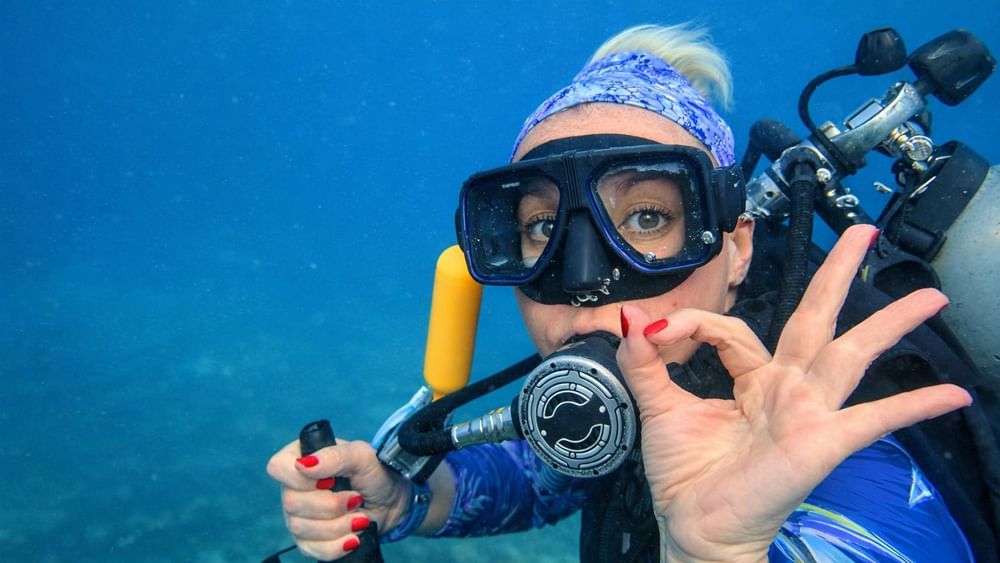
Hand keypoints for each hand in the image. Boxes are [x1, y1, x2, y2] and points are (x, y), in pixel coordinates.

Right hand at [266, 437, 409, 559]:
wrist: (391, 502)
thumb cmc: (375, 472)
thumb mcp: (362, 456)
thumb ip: (335, 456)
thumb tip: (303, 465)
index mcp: (299, 457)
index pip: (278, 467)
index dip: (302, 480)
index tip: (331, 482)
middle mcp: (293, 487)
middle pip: (291, 503)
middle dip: (331, 506)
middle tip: (356, 499)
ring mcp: (297, 515)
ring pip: (300, 528)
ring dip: (338, 526)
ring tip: (360, 517)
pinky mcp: (307, 540)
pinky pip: (311, 550)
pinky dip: (337, 546)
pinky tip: (354, 537)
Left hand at [616, 224, 971, 561]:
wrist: (694, 525)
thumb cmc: (686, 473)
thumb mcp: (658, 406)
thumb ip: (644, 361)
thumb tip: (631, 317)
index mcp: (752, 378)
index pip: (733, 328)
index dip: (695, 322)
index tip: (658, 332)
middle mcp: (786, 389)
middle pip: (816, 318)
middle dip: (837, 273)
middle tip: (861, 232)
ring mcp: (807, 412)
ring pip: (851, 354)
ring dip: (891, 323)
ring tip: (929, 297)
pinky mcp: (820, 442)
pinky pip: (872, 419)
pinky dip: (912, 406)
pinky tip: (951, 395)